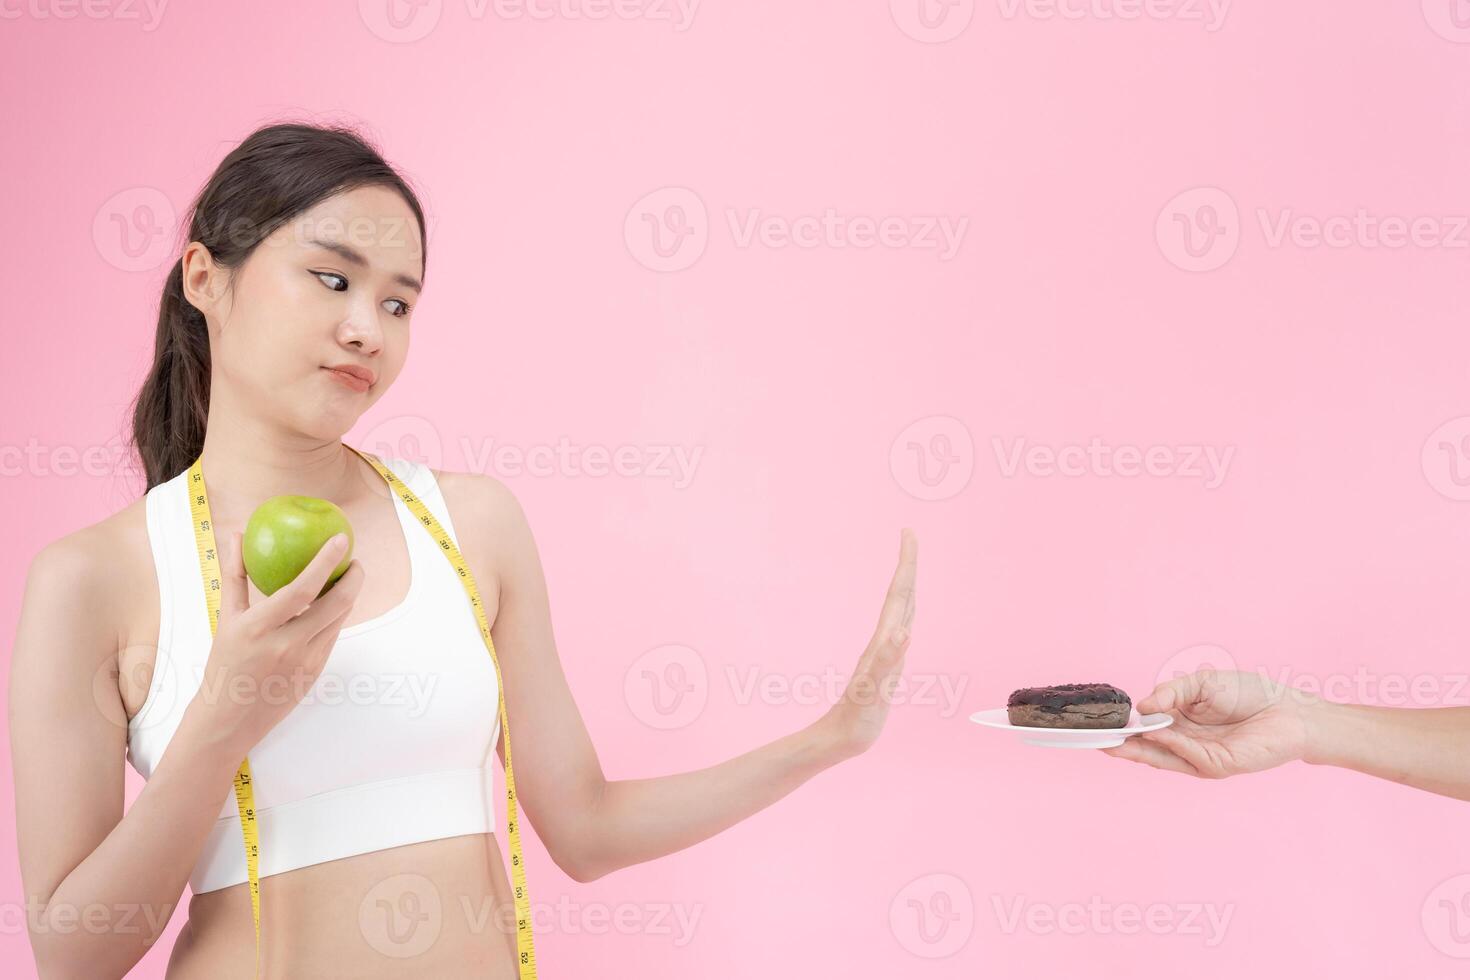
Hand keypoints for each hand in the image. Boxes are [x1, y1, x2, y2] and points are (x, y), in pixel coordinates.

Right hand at [186, 529, 364, 762]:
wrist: (229, 719)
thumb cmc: (225, 663)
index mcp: (258, 629)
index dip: (325, 562)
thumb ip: (234, 575)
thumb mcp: (226, 619)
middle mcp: (286, 645)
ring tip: (347, 577)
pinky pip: (332, 637)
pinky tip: (333, 605)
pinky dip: (335, 617)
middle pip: (336, 605)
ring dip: (348, 596)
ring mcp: (305, 662)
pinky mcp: (316, 673)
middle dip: (354, 578)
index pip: (301, 589)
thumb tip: (236, 534)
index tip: (340, 539)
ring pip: (338, 620)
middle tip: (355, 560)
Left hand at [816, 528, 916, 761]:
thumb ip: (887, 660)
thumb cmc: (855, 718)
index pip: (899, 594)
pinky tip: (907, 620)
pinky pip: (900, 635)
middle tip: (911, 535)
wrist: (839, 738)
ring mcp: (885, 654)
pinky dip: (906, 620)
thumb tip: (903, 631)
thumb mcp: (872, 690)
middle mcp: (885, 642)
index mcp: (883, 642)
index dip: (906, 563)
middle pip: (900, 595)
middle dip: (908, 565)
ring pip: (900, 612)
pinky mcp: (886, 668)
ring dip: (908, 587)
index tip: (909, 533)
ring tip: (911, 567)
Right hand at [1101, 669, 1313, 777]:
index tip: (1102, 726)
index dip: (1125, 729)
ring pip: (1163, 758)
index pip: (1146, 730)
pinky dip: (1173, 744)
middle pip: (1148, 750)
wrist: (1290, 709)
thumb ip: (1171, 693)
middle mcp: (1187, 745)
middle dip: (1123, 747)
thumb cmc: (1249, 693)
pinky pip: (1189, 756)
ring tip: (1114, 744)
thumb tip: (1142, 707)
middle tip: (1098, 742)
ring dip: (1139, 751)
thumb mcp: (1201, 684)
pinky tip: (1160, 731)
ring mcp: (1201, 758)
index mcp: (1181, 725)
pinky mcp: (1218, 766)